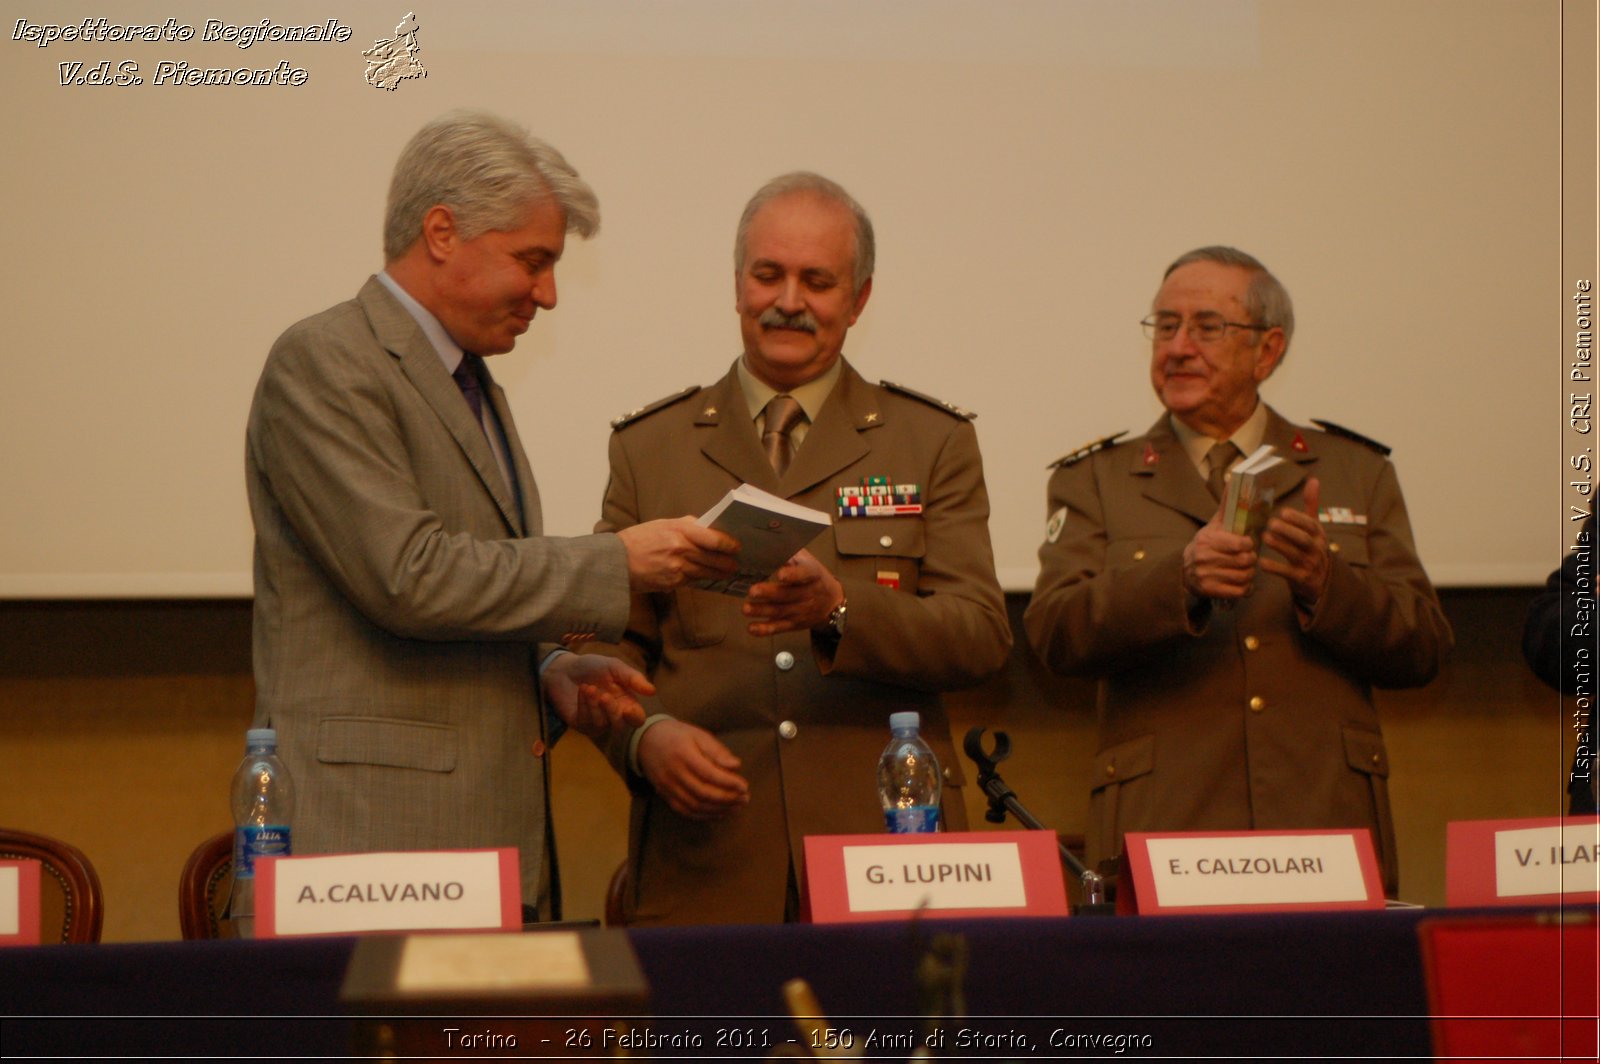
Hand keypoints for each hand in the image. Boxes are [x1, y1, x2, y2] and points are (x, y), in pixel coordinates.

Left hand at [541, 653, 652, 738]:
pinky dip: (584, 706)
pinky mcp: (580, 723)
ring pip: (601, 724)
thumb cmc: (592, 667)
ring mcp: (596, 721)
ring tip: (588, 687)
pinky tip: (582, 690)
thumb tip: (653, 691)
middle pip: (620, 725)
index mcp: (626, 702)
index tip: (629, 710)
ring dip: (595, 706)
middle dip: (612, 711)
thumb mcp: (614, 667)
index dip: (636, 717)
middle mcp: (613, 715)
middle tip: (604, 695)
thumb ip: (632, 678)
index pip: (637, 718)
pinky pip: (586, 722)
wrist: (564, 668)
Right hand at [617, 517, 739, 592]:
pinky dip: (699, 579)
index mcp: (680, 530)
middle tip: (736, 564)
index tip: (737, 547)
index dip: (729, 545)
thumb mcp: (663, 524)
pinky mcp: (673, 583)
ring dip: (718, 574)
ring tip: (726, 573)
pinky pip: (692, 581)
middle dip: (728, 563)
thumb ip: (687, 526)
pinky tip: (705, 577)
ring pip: (706, 572)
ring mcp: (677, 568)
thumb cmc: (640, 539)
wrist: (617, 561)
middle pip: (714, 558)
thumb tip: (708, 528)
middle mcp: (681, 549)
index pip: (714, 539)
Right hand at [637, 719, 749, 819]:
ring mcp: (667, 786)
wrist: (646, 740)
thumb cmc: (678, 735)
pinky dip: (704, 815)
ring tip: (736, 807)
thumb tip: (736, 766)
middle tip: (744, 799)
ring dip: (718, 809)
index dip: (728, 783)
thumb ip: (717, 751)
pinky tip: (719, 813)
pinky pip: (685, 811)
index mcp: (683, 754)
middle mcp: (674, 773)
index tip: (745, 786)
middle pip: (703, 793)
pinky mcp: (664, 795)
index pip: (709, 774)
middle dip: (727, 799)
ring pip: (695, 805)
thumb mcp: (698, 735)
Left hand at [742, 549, 843, 636]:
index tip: (781, 574)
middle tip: (753, 591)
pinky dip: (765, 629)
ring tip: (746, 608)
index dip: (793, 575)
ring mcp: (801, 611)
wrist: (831, 601)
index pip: (804, 574)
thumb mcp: (806, 560)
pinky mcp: (794, 624)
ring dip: (762, 611)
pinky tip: (752, 628)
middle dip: (770, 593)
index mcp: (812, 574)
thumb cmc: (813, 575)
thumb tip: (769, 540)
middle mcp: (807, 594)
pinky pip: (779, 627)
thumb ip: (790, 551)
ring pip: (780, 611)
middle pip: (788, 595)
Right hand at [1182, 497, 1258, 599]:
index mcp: (1208, 540)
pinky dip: (1245, 588)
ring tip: (1246, 569)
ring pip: (1244, 576)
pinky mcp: (1210, 590)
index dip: (1249, 544)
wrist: (1184, 571)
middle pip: (1245, 561)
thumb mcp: (1213, 526)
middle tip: (1249, 558)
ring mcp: (1206, 575)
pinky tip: (1242, 582)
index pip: (1240, 544)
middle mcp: (1205, 558)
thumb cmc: (1205, 545)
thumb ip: (1226, 506)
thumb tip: (1231, 479)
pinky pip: (1239, 592)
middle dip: (1251, 559)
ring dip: (1250, 574)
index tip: (1247, 544)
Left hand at [1261, 476, 1331, 606]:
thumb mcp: (1314, 527)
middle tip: (1270, 523)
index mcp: (1319, 534)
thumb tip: (1313, 479)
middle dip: (1288, 531)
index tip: (1282, 512)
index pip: (1311, 525)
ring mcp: (1309, 564)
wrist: (1321, 579)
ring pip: (1295, 554)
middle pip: (1304, 539)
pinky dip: (1275, 567)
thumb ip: (1312, 505)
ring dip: (1279, 546)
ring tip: (1264, 537)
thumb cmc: (1312, 546)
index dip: (1298, 518)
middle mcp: (1316, 548)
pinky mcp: (1301, 579)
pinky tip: (1261, 562)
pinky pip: (1287, 573)